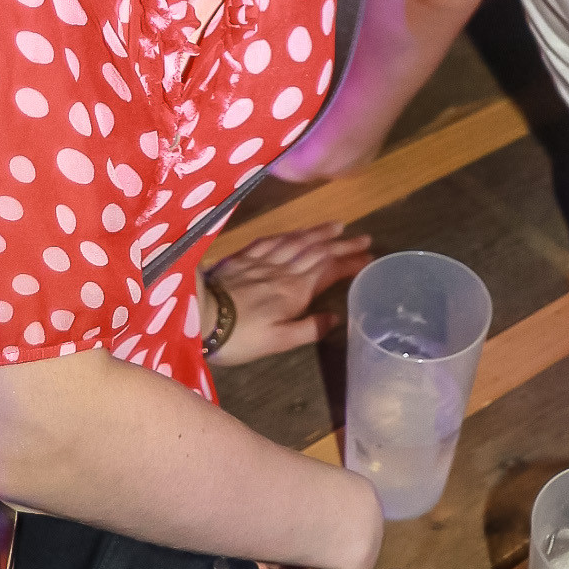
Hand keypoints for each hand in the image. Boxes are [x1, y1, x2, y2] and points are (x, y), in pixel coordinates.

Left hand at [203, 223, 371, 366]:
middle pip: (317, 251)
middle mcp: (283, 270)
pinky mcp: (243, 258)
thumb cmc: (241, 336)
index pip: (329, 271)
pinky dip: (288, 234)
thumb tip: (336, 316)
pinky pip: (272, 240)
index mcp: (295, 291)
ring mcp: (262, 261)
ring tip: (337, 226)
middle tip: (363, 237)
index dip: (350, 262)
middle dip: (342, 244)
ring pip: (297, 241)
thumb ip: (309, 328)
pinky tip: (293, 232)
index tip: (368, 257)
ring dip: (319, 233)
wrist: (200, 317)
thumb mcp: (278, 342)